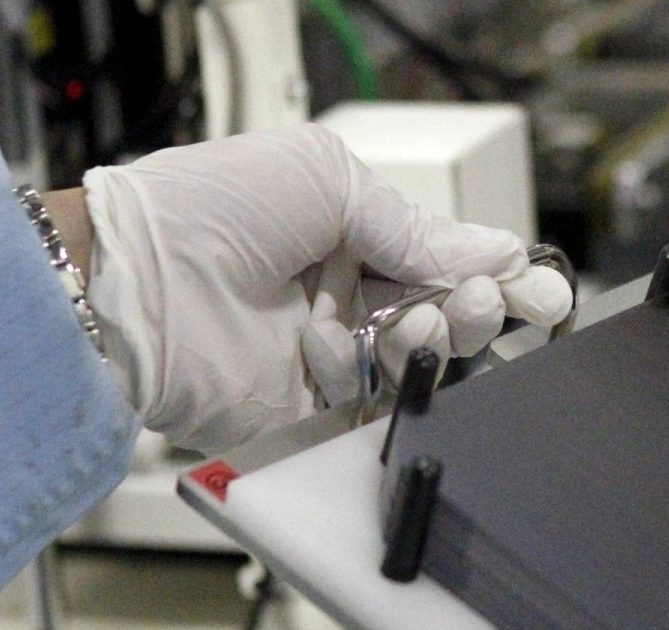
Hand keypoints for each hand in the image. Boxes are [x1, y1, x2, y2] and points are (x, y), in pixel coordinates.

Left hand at [80, 124, 572, 453]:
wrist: (132, 283)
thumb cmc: (208, 211)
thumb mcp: (327, 182)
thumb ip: (414, 226)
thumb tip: (494, 250)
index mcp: (347, 235)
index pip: (440, 258)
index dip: (492, 275)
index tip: (536, 289)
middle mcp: (341, 294)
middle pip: (439, 313)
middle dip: (472, 308)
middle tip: (480, 301)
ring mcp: (326, 352)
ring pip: (415, 360)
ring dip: (435, 337)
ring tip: (428, 316)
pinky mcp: (306, 408)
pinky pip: (367, 402)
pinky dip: (365, 372)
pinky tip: (339, 344)